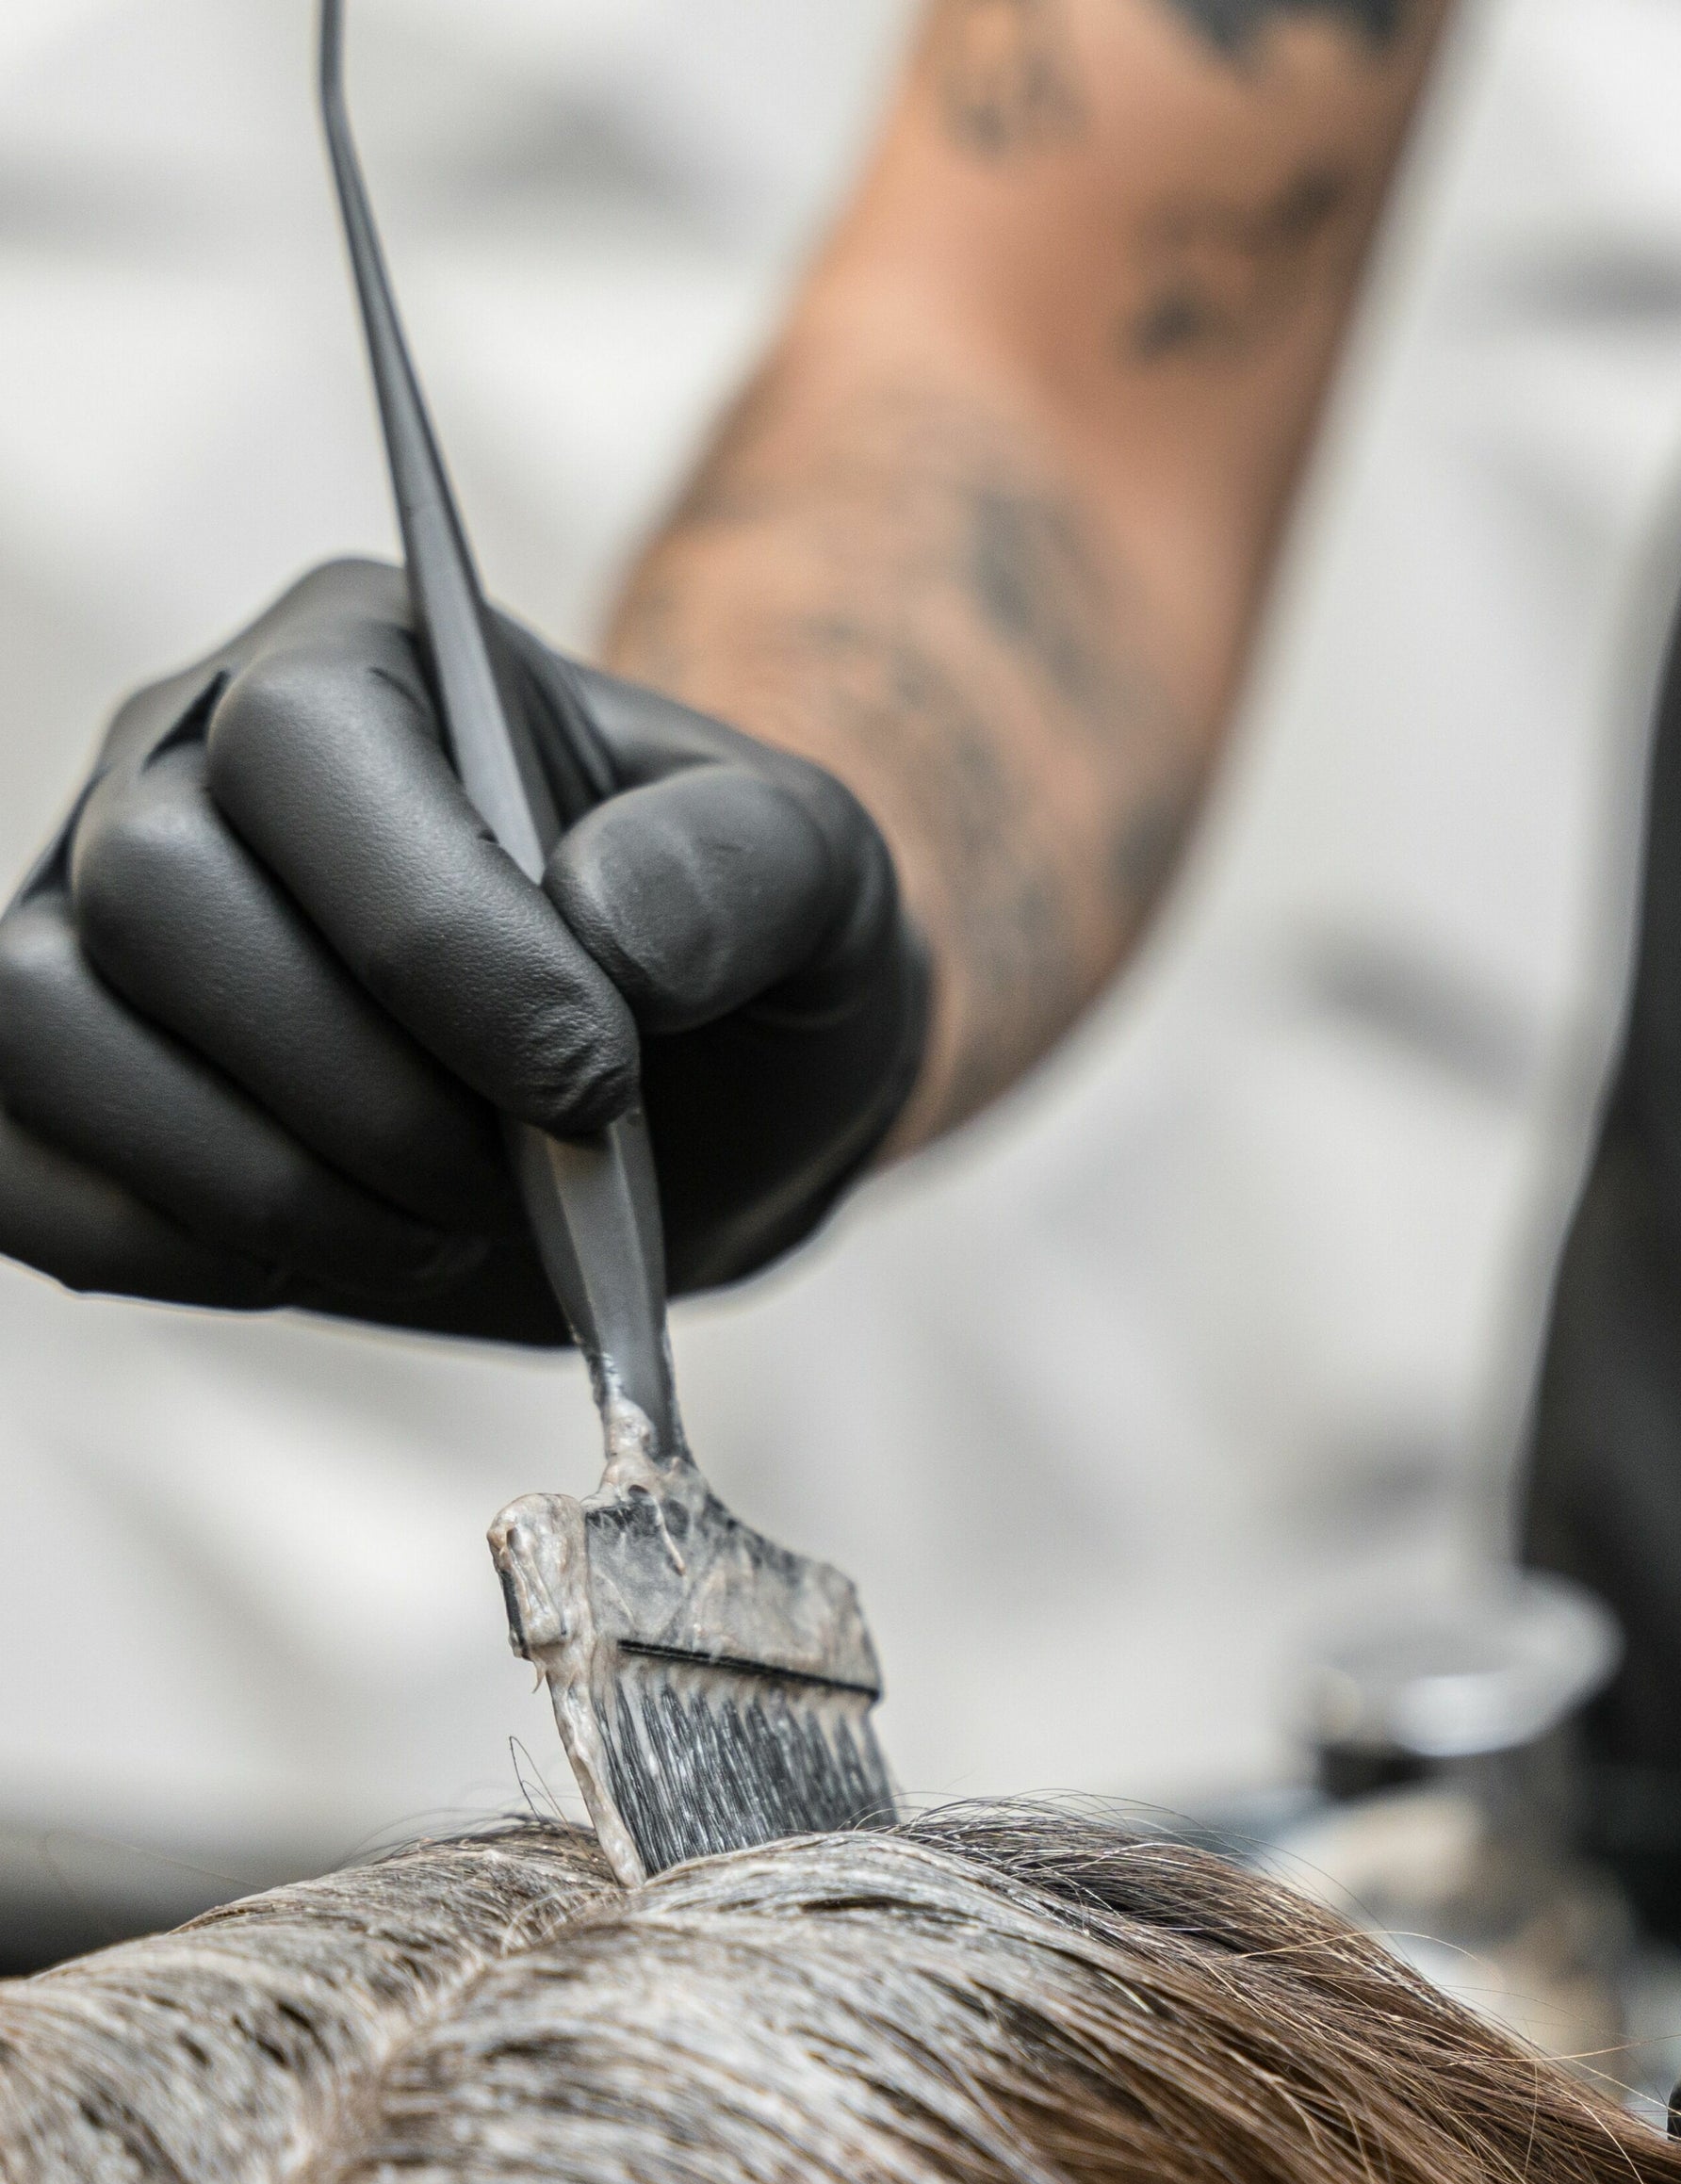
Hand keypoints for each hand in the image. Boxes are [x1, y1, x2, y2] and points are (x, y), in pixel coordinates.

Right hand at [0, 559, 927, 1339]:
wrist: (705, 1091)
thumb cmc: (744, 954)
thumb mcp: (823, 878)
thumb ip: (748, 868)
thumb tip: (608, 928)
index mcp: (371, 657)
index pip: (311, 744)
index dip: (437, 937)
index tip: (592, 1081)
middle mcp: (190, 754)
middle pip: (157, 892)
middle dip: (362, 1085)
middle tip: (523, 1174)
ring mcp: (93, 912)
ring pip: (47, 1022)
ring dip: (266, 1178)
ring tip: (449, 1223)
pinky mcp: (63, 1074)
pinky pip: (12, 1164)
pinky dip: (172, 1242)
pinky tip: (334, 1253)